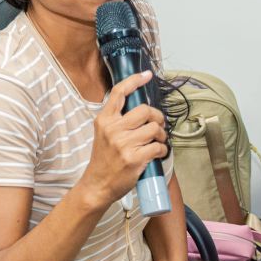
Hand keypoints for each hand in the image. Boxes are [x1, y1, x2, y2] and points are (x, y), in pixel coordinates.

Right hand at [80, 71, 168, 208]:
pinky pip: (158, 146)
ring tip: (158, 141)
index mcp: (104, 120)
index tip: (146, 75)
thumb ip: (117, 120)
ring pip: (155, 128)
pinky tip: (157, 153)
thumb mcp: (103, 134)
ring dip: (162, 135)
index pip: (119, 93)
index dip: (134, 80)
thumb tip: (142, 109)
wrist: (97, 185)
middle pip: (145, 110)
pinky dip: (162, 150)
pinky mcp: (134, 158)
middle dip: (157, 117)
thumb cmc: (103, 160)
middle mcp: (113, 129)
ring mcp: (123, 144)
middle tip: (158, 125)